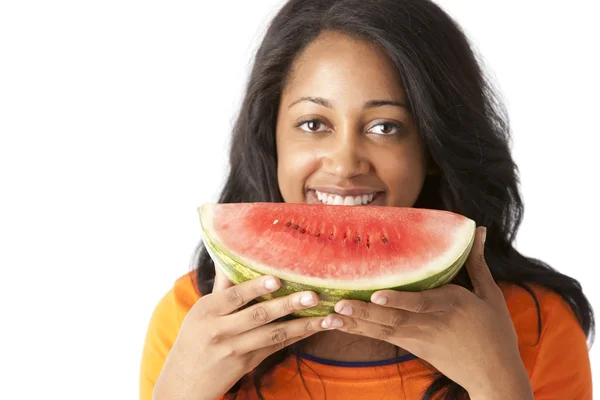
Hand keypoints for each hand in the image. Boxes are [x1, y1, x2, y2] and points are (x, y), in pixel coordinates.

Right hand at [153, 268, 333, 399]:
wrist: (184, 382)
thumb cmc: (194, 337)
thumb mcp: (201, 311)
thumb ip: (222, 286)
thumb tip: (231, 253)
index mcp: (207, 311)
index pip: (234, 296)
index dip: (255, 288)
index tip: (277, 279)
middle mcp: (220, 330)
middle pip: (258, 316)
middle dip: (288, 306)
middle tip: (312, 296)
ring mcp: (235, 350)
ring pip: (273, 335)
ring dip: (302, 325)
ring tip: (326, 316)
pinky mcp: (248, 364)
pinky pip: (276, 347)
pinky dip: (297, 337)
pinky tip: (315, 328)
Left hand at [325, 227, 533, 398]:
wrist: (493, 376)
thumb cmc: (495, 332)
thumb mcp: (491, 295)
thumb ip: (477, 262)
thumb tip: (477, 229)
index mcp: (452, 305)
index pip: (422, 303)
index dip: (399, 300)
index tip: (377, 295)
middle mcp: (430, 323)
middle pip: (393, 318)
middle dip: (364, 312)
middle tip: (337, 302)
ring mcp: (418, 337)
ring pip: (382, 330)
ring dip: (354, 323)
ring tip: (329, 315)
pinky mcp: (411, 346)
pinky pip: (381, 337)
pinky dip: (359, 330)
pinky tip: (337, 324)